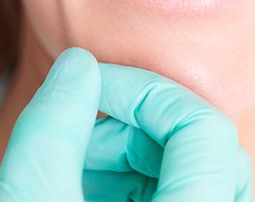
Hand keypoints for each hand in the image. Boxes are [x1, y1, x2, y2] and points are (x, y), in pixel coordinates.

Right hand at [0, 47, 252, 200]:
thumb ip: (50, 130)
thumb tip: (78, 65)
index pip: (203, 128)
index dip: (142, 91)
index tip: (87, 87)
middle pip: (201, 142)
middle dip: (133, 120)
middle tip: (77, 131)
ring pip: (194, 167)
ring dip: (133, 148)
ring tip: (77, 163)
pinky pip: (182, 190)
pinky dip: (137, 177)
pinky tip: (90, 188)